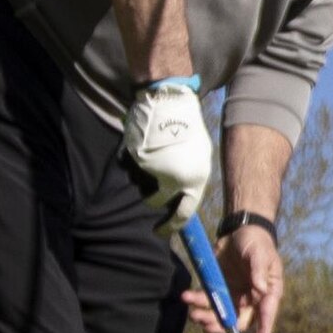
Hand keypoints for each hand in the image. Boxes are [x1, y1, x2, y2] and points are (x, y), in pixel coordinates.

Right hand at [123, 82, 211, 231]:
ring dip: (143, 178)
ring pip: (142, 186)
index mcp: (195, 179)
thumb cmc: (188, 126)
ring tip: (150, 160)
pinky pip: (133, 170)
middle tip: (151, 220)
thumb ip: (190, 177)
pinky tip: (143, 148)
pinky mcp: (139, 160)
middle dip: (154, 211)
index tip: (161, 231)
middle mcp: (176, 178)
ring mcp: (156, 170)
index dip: (172, 225)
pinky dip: (134, 164)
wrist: (171, 102)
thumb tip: (181, 197)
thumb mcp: (199, 155)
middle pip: (159, 203)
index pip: (185, 212)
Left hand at [191, 219, 284, 332]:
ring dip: (205, 317)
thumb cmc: (256, 242)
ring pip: (219, 315)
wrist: (239, 231)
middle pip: (238, 321)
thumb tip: (261, 289)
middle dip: (222, 326)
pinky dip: (196, 302)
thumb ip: (259, 270)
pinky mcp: (218, 289)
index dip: (264, 331)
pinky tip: (187, 297)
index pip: (266, 314)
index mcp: (267, 293)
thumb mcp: (260, 253)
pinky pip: (207, 302)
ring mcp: (232, 296)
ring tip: (193, 313)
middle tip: (207, 325)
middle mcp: (250, 299)